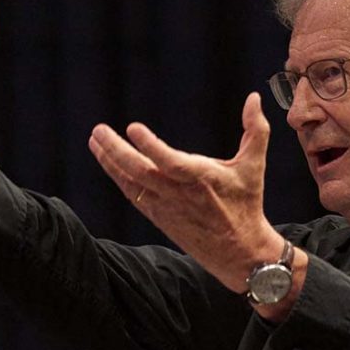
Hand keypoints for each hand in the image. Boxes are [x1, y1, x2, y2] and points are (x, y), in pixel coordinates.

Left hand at [87, 92, 287, 292]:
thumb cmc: (246, 204)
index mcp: (202, 179)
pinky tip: (106, 160)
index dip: (150, 146)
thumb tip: (254, 97)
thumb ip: (255, 130)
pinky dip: (117, 176)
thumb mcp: (254, 166)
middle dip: (116, 150)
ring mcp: (165, 206)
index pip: (170, 162)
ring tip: (95, 140)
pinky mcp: (157, 215)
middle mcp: (178, 193)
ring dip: (109, 161)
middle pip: (140, 172)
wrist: (238, 251)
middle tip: (98, 130)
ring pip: (130, 183)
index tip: (132, 128)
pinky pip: (131, 193)